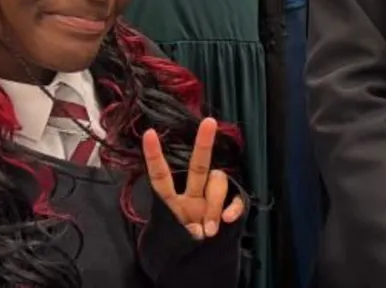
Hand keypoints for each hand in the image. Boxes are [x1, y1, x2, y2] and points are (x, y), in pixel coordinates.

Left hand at [143, 117, 244, 239]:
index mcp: (172, 202)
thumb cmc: (183, 247)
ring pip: (218, 183)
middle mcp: (192, 195)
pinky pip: (236, 199)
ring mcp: (211, 200)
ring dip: (214, 206)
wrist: (200, 262)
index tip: (149, 133)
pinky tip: (228, 220)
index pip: (160, 176)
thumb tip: (206, 228)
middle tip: (209, 123)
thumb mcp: (177, 241)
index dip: (154, 156)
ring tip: (209, 231)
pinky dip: (233, 209)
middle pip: (198, 166)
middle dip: (203, 143)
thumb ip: (188, 231)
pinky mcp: (230, 207)